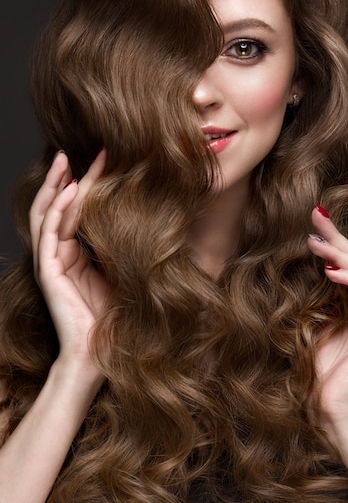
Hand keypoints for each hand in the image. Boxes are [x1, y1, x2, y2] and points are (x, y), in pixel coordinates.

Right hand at [29, 149, 108, 367]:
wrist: (102, 351)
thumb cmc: (116, 315)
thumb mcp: (123, 269)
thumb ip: (121, 244)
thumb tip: (145, 214)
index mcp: (75, 253)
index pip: (77, 210)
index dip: (88, 184)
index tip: (105, 159)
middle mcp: (60, 254)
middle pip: (57, 206)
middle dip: (64, 177)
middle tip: (74, 151)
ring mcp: (51, 262)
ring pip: (46, 215)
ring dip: (54, 186)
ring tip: (63, 161)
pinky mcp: (47, 272)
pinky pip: (49, 234)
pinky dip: (58, 211)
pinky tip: (68, 192)